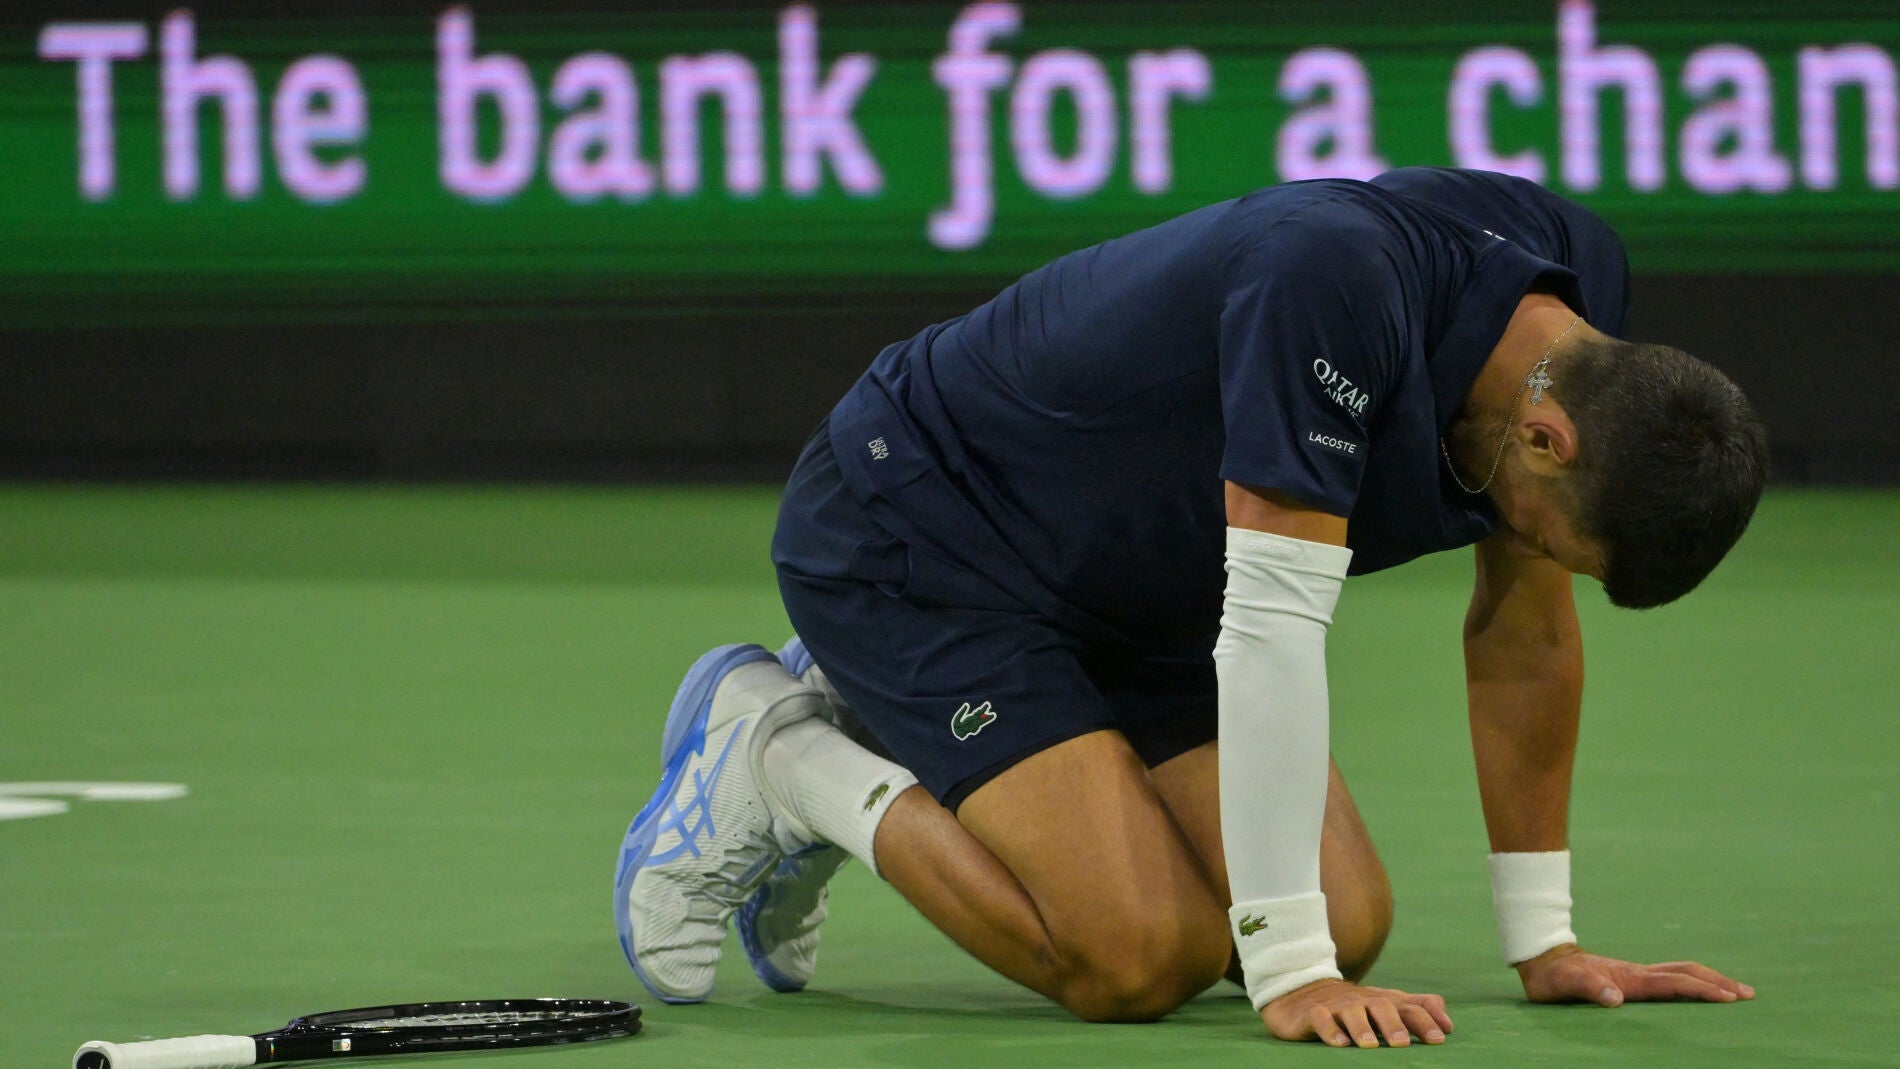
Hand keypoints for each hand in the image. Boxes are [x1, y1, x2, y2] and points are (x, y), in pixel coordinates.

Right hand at [1262, 978, 1452, 1046]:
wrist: (1304, 993)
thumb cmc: (1355, 1006)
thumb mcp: (1387, 1004)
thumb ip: (1418, 1009)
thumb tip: (1449, 1025)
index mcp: (1384, 1000)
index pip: (1409, 1007)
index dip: (1425, 1021)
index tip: (1439, 1039)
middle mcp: (1363, 1001)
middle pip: (1381, 1006)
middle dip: (1393, 1024)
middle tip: (1402, 1043)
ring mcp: (1337, 1006)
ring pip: (1351, 1012)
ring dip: (1362, 1027)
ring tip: (1370, 1045)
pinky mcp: (1313, 1013)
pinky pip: (1321, 1018)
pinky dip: (1330, 1030)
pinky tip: (1339, 1043)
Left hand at [1515, 944, 1755, 1005]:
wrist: (1543, 958)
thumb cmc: (1554, 977)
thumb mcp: (1565, 985)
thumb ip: (1588, 989)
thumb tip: (1614, 999)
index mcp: (1630, 978)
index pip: (1673, 984)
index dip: (1701, 990)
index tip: (1728, 998)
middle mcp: (1638, 974)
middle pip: (1686, 974)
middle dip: (1718, 983)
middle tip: (1748, 994)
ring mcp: (1636, 974)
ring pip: (1681, 973)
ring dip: (1709, 980)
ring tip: (1735, 990)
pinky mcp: (1631, 978)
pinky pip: (1669, 980)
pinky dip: (1691, 983)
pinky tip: (1697, 990)